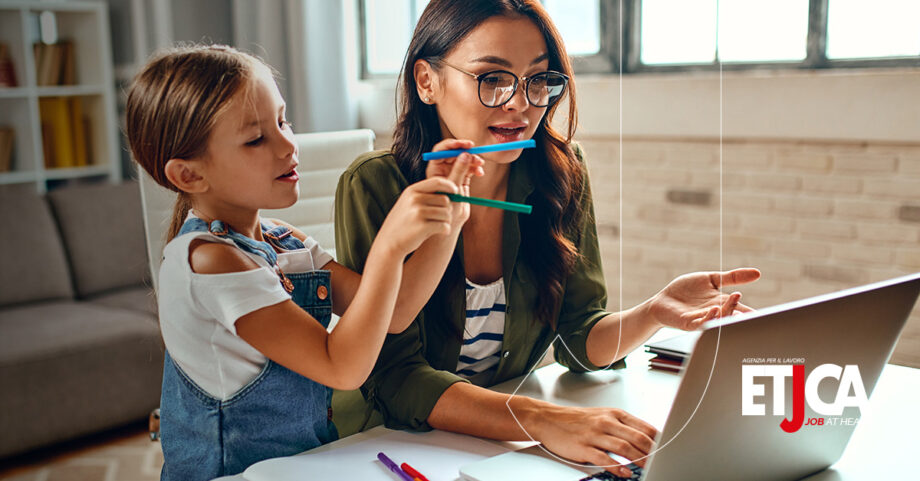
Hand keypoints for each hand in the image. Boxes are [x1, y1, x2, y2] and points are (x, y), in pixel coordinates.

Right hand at [375, 176, 460, 256]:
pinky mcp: (422, 227)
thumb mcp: (409, 203)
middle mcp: (414, 199)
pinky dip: (445, 230)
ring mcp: (417, 212)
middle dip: (447, 210)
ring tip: (436, 226)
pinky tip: (438, 232)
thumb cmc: (404, 222)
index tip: (455, 191)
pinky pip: (444, 225)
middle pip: (445, 200)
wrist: (389, 242)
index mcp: (412, 191)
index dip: (449, 185)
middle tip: (440, 218)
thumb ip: (426, 195)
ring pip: (447, 214)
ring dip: (446, 221)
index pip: (437, 181)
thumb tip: (454, 190)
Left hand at [425, 139, 483, 229]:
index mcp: (434, 170)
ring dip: (473, 160)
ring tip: (480, 166)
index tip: (466, 144)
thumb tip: (465, 154)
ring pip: (463, 159)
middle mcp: (442, 170)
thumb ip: (458, 171)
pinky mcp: (461, 179)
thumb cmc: (444, 209)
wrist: (448, 224)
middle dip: (466, 152)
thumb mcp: (453, 188)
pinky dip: (475, 168)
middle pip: (454, 152)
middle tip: (476, 154)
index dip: (453, 144)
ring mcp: (452, 174)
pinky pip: (469, 168)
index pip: (441, 150)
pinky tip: (480, 173)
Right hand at [529, 404, 657, 477]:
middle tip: (662, 462)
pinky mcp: (583, 447)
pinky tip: (625, 473)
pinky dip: (617, 468)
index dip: (658, 440)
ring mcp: (594, 435)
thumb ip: (623, 426)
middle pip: (637, 438)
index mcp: (614, 414)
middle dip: (653, 453)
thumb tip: (646, 439)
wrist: (549, 419)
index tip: (667, 450)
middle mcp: (606, 422)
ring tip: (649, 469)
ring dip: (639, 461)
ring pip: (623, 448)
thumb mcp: (603, 415)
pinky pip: (604, 459)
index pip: (644, 427)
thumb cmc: (577, 419)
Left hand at [647, 268, 760, 329]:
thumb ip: (733, 277)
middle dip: (745, 314)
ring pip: (720, 320)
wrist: (663, 300)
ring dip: (729, 311)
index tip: (769, 315)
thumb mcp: (711, 279)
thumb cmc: (685, 291)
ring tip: (735, 299)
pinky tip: (714, 308)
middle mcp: (716, 313)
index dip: (755, 314)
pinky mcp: (690, 323)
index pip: (744, 310)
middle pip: (735, 316)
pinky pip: (702, 323)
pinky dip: (710, 316)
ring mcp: (703, 319)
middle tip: (754, 310)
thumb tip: (757, 273)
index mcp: (723, 304)